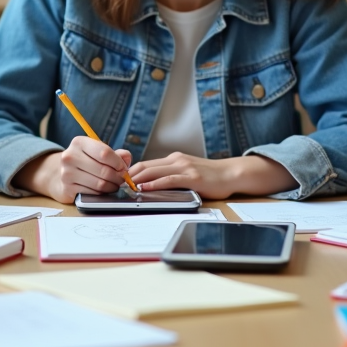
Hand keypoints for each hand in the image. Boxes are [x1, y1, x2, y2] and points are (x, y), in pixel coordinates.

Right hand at [14, 137, 132, 203]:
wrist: (61, 174)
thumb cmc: (85, 161)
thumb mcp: (98, 152)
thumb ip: (116, 154)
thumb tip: (127, 159)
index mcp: (79, 142)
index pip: (105, 152)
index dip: (118, 162)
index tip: (123, 168)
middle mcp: (70, 156)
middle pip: (104, 170)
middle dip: (118, 177)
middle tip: (122, 179)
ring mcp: (67, 173)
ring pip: (99, 184)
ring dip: (112, 186)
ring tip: (114, 185)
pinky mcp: (67, 189)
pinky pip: (93, 193)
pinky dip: (102, 193)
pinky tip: (103, 190)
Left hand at [128, 154, 294, 199]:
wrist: (231, 174)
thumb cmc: (210, 176)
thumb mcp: (188, 171)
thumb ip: (172, 175)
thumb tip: (151, 185)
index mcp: (174, 159)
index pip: (145, 163)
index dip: (130, 172)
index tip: (118, 181)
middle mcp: (176, 160)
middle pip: (145, 165)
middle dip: (128, 175)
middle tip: (115, 185)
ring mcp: (184, 167)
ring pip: (153, 171)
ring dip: (137, 179)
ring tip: (124, 187)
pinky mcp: (191, 177)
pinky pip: (168, 180)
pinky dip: (154, 183)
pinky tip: (144, 187)